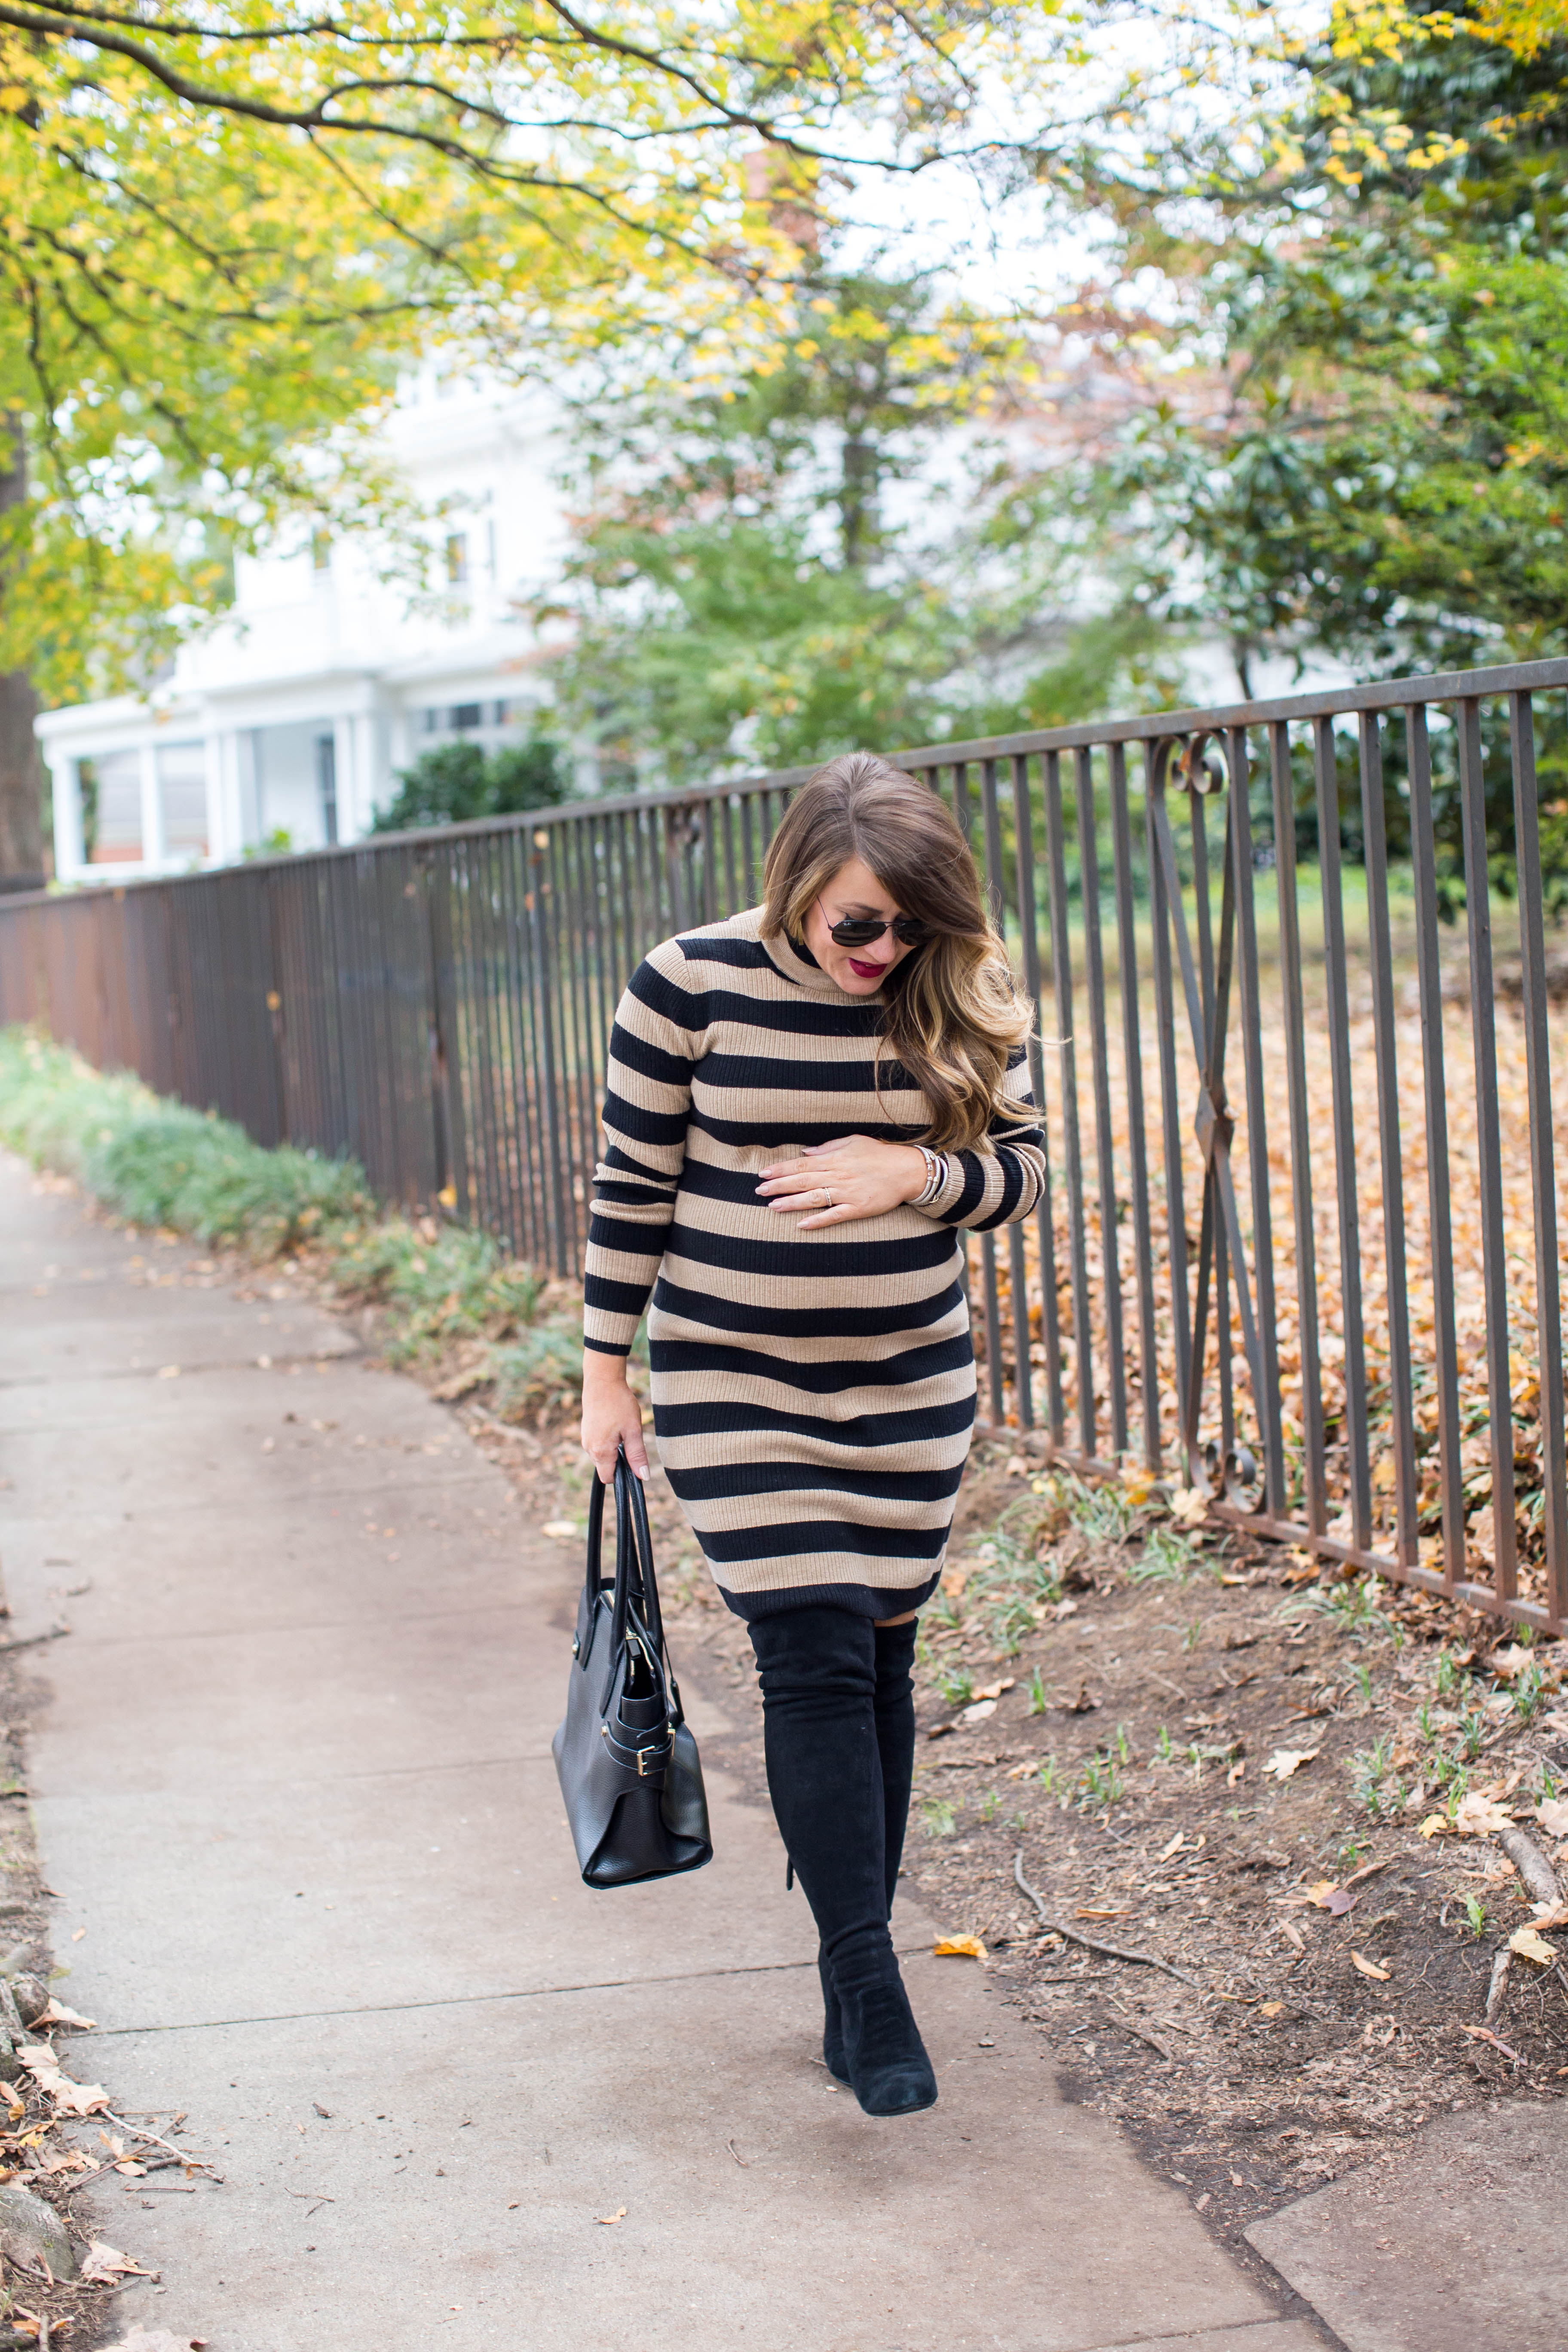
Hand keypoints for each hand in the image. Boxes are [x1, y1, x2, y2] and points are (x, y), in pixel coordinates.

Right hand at [580, 1352, 648, 1484]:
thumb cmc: (619, 1404)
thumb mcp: (633, 1431)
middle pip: (605, 1467)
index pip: (608, 1478)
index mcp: (600, 1451)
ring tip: (621, 1429)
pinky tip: (614, 1425)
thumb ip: (637, 1456)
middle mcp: (589, 1448)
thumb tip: (643, 1476)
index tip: (632, 1460)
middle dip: (618, 1460)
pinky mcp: (585, 1431)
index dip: (622, 1475)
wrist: (602, 1381)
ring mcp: (585, 1439)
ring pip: (602, 1456)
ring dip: (613, 1450)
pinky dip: (607, 1441)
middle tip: (629, 1439)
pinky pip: (597, 1445)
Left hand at [756, 1135, 927, 1229]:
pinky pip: (834, 1216)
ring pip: (814, 1199)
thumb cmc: (879, 1154)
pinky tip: (802, 1225)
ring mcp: (847, 1193)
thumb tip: (805, 1152)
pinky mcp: (858, 1209)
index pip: (802, 1164)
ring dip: (792, 1203)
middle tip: (759, 1191)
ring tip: (772, 1207)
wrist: (906, 1170)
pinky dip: (818, 1221)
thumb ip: (828, 1147)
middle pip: (803, 1181)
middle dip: (779, 1186)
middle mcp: (838, 1176)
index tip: (764, 1173)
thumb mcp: (853, 1141)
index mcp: (835, 1159)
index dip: (781, 1169)